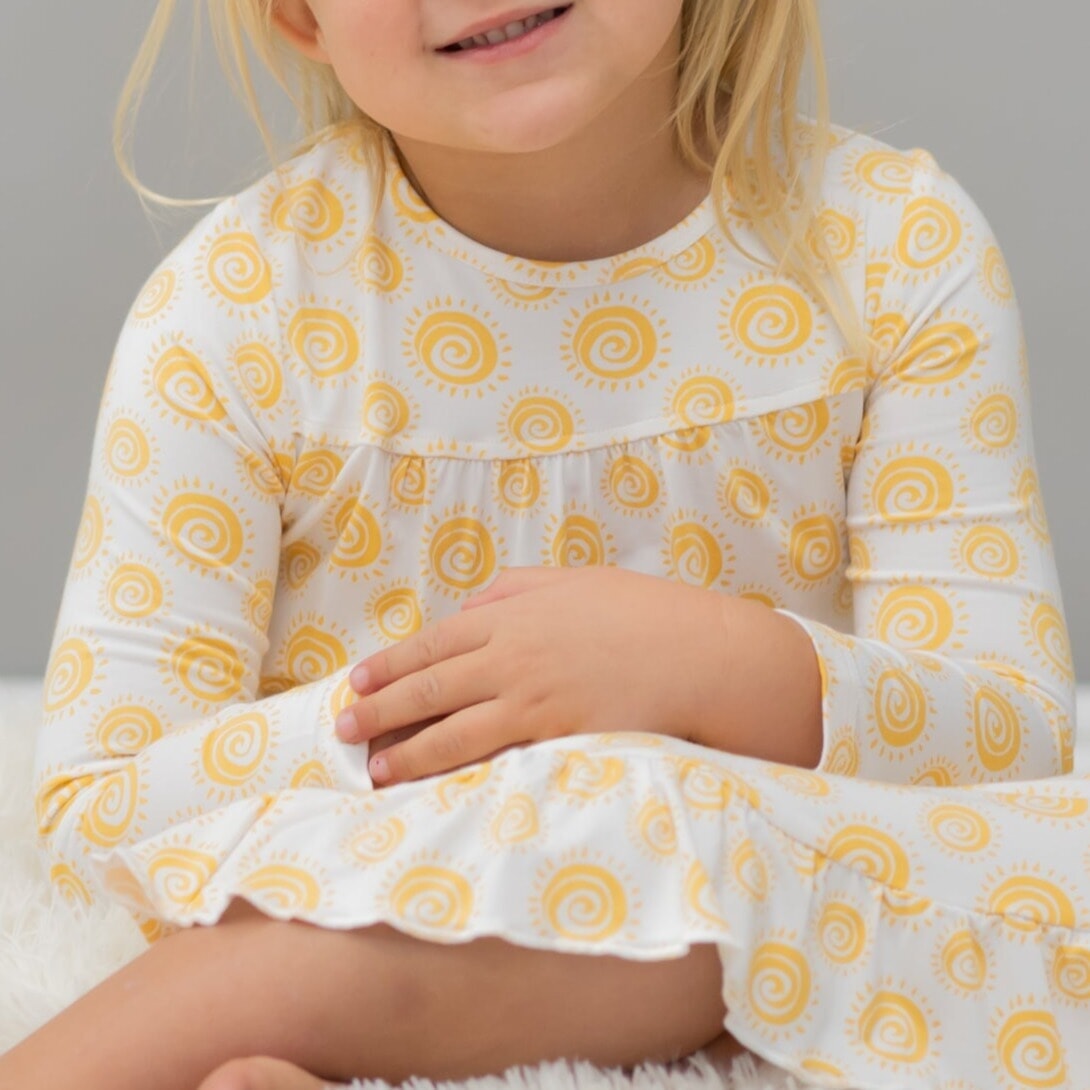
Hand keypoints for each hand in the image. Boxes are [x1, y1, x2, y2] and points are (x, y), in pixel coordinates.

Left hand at [334, 566, 730, 786]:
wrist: (700, 654)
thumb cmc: (643, 613)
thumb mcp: (576, 581)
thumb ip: (518, 587)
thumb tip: (471, 604)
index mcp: (514, 614)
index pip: (434, 641)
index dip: (391, 664)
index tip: (357, 681)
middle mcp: (512, 654)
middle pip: (430, 685)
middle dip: (381, 709)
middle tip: (344, 728)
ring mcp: (530, 697)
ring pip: (451, 728)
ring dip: (406, 751)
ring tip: (375, 768)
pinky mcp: (553, 735)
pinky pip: (490, 756)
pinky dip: (453, 770)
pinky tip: (432, 783)